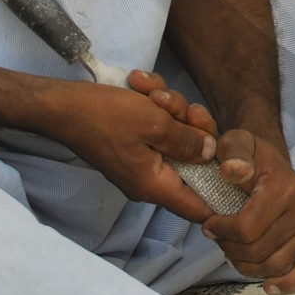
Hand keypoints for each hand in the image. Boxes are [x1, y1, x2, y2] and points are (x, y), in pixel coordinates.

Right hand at [41, 70, 220, 216]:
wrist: (61, 105)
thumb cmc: (103, 115)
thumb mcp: (154, 123)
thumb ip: (187, 141)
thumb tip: (210, 153)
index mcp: (155, 186)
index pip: (198, 207)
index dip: (220, 193)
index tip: (233, 168)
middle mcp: (148, 181)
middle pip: (192, 162)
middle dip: (191, 127)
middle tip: (181, 106)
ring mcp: (140, 164)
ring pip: (175, 138)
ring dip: (170, 109)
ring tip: (150, 91)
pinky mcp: (132, 147)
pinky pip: (156, 129)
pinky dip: (153, 106)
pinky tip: (140, 86)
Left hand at [204, 128, 294, 291]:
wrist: (276, 166)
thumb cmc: (251, 158)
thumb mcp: (236, 144)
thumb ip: (232, 153)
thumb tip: (232, 171)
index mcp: (286, 187)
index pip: (247, 228)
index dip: (220, 232)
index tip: (209, 225)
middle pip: (260, 251)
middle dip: (231, 250)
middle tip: (221, 241)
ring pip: (277, 266)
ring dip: (248, 267)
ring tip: (236, 254)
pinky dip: (286, 285)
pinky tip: (268, 285)